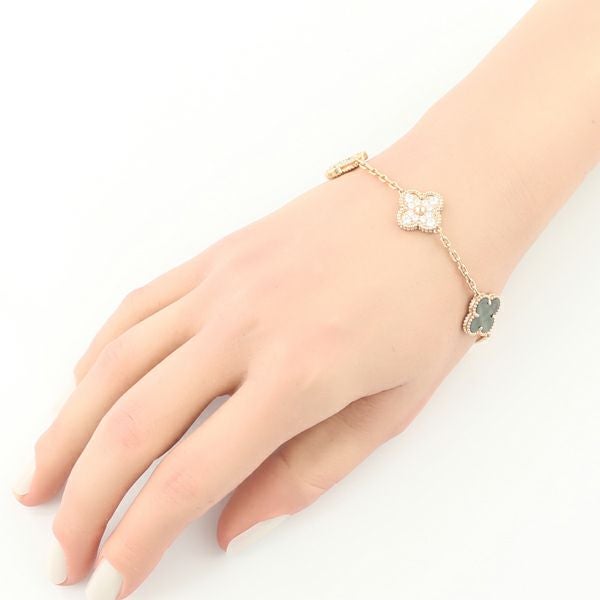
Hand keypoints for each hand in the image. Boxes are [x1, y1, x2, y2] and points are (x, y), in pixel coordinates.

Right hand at [15, 140, 506, 596]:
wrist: (440, 204)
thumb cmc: (431, 304)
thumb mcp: (392, 407)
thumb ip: (309, 470)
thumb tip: (234, 525)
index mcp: (298, 375)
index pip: (192, 476)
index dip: (137, 541)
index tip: (107, 582)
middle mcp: (244, 327)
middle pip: (131, 426)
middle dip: (84, 501)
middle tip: (61, 549)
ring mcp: (223, 283)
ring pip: (114, 364)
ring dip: (66, 430)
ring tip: (40, 476)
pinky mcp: (218, 255)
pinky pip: (139, 306)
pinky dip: (100, 352)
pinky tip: (82, 386)